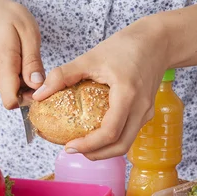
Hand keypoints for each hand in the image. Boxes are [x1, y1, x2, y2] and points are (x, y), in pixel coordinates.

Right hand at [0, 0, 43, 108]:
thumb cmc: (6, 17)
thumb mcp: (28, 31)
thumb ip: (33, 61)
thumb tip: (37, 85)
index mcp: (1, 63)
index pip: (12, 100)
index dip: (31, 97)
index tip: (40, 83)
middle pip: (17, 98)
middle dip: (30, 87)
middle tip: (33, 62)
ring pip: (13, 93)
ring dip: (23, 82)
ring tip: (22, 57)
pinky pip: (7, 88)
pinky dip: (15, 79)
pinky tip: (16, 61)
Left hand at [32, 17, 169, 159]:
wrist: (158, 41)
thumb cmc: (126, 46)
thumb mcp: (90, 57)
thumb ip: (63, 75)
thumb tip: (38, 94)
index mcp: (127, 95)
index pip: (110, 132)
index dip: (89, 145)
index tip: (69, 147)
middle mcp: (140, 108)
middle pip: (120, 146)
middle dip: (96, 154)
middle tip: (73, 150)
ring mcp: (146, 112)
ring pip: (126, 143)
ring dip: (105, 150)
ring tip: (83, 145)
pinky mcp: (146, 112)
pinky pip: (129, 133)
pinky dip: (113, 139)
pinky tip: (96, 132)